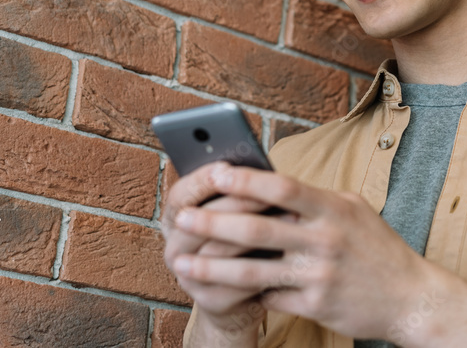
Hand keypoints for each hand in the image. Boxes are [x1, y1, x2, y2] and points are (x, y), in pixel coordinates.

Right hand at [161, 163, 277, 334]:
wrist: (243, 293)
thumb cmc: (249, 239)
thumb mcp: (241, 211)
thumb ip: (242, 192)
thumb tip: (260, 167)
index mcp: (176, 218)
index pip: (180, 195)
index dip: (202, 180)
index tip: (226, 165)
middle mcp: (175, 247)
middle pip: (199, 221)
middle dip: (237, 203)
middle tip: (268, 193)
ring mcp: (188, 277)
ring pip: (218, 251)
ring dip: (255, 234)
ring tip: (290, 218)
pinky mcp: (209, 301)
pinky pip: (235, 283)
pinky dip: (262, 267)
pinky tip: (286, 255)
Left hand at [169, 163, 431, 340]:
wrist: (411, 297)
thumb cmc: (378, 249)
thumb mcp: (354, 212)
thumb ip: (315, 201)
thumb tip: (268, 185)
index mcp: (334, 208)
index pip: (282, 186)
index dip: (245, 179)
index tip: (214, 173)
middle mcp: (326, 238)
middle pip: (257, 227)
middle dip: (212, 222)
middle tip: (181, 218)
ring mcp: (320, 274)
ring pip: (252, 270)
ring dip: (211, 267)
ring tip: (182, 264)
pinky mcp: (316, 305)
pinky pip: (269, 298)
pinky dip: (245, 293)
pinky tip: (222, 290)